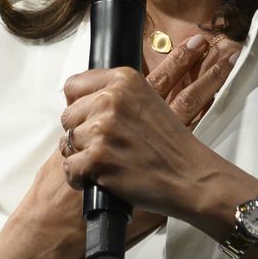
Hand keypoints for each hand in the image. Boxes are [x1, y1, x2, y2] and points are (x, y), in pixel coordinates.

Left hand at [1, 37, 237, 258]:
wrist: (190, 176)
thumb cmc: (169, 144)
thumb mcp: (147, 100)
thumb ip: (114, 94)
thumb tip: (78, 101)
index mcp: (123, 79)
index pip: (73, 86)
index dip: (78, 106)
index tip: (90, 119)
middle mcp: (111, 99)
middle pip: (67, 116)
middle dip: (80, 133)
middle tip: (106, 146)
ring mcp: (103, 128)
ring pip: (67, 143)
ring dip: (81, 157)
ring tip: (108, 162)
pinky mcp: (98, 158)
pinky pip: (69, 168)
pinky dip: (80, 179)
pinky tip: (99, 178)